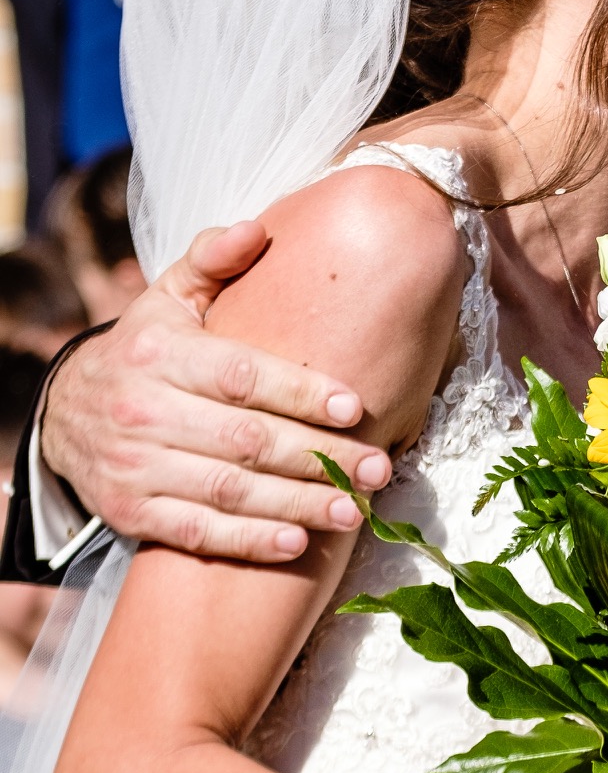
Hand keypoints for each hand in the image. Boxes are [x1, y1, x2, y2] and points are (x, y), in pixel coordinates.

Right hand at [41, 222, 392, 561]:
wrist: (65, 413)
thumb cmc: (145, 351)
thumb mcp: (167, 298)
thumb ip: (212, 261)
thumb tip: (257, 229)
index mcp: (159, 351)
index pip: (240, 374)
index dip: (300, 392)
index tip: (355, 407)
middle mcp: (142, 409)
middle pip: (244, 439)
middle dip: (317, 457)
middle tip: (377, 468)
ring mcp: (134, 465)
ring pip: (227, 490)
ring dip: (296, 505)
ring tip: (354, 511)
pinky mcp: (129, 512)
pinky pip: (196, 532)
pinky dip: (249, 541)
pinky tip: (298, 543)